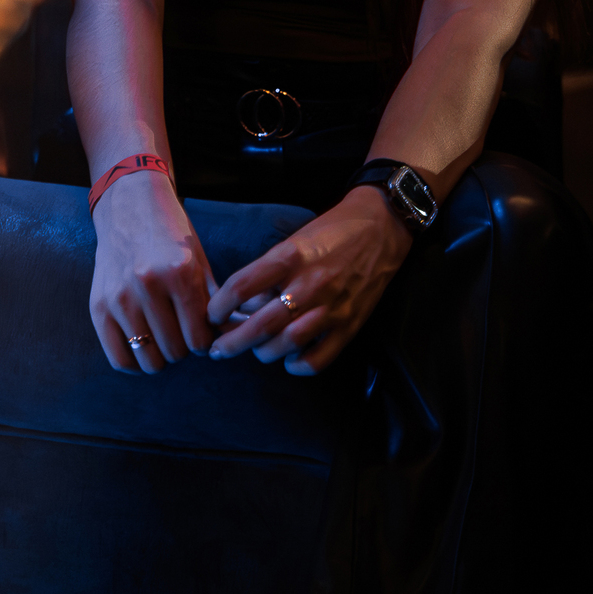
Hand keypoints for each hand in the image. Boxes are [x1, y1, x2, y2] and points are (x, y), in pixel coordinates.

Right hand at [89, 170, 218, 373]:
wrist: (130, 204)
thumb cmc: (171, 233)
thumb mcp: (199, 260)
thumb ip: (214, 301)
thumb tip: (230, 337)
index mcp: (180, 273)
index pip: (199, 339)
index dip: (204, 341)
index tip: (200, 332)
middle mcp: (148, 285)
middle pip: (176, 351)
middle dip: (183, 347)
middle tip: (180, 331)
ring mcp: (120, 296)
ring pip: (150, 359)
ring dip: (160, 355)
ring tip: (162, 337)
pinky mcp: (98, 305)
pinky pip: (119, 358)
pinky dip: (135, 363)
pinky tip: (142, 349)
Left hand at [205, 188, 412, 375]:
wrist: (380, 227)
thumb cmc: (331, 232)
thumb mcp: (293, 242)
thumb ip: (270, 273)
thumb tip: (244, 306)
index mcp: (290, 257)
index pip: (242, 286)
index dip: (220, 305)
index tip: (211, 316)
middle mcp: (309, 283)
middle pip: (261, 323)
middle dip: (232, 343)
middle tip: (217, 350)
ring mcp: (331, 306)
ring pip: (286, 343)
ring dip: (264, 353)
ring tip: (256, 350)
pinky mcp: (350, 324)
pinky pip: (319, 358)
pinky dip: (298, 365)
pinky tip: (290, 360)